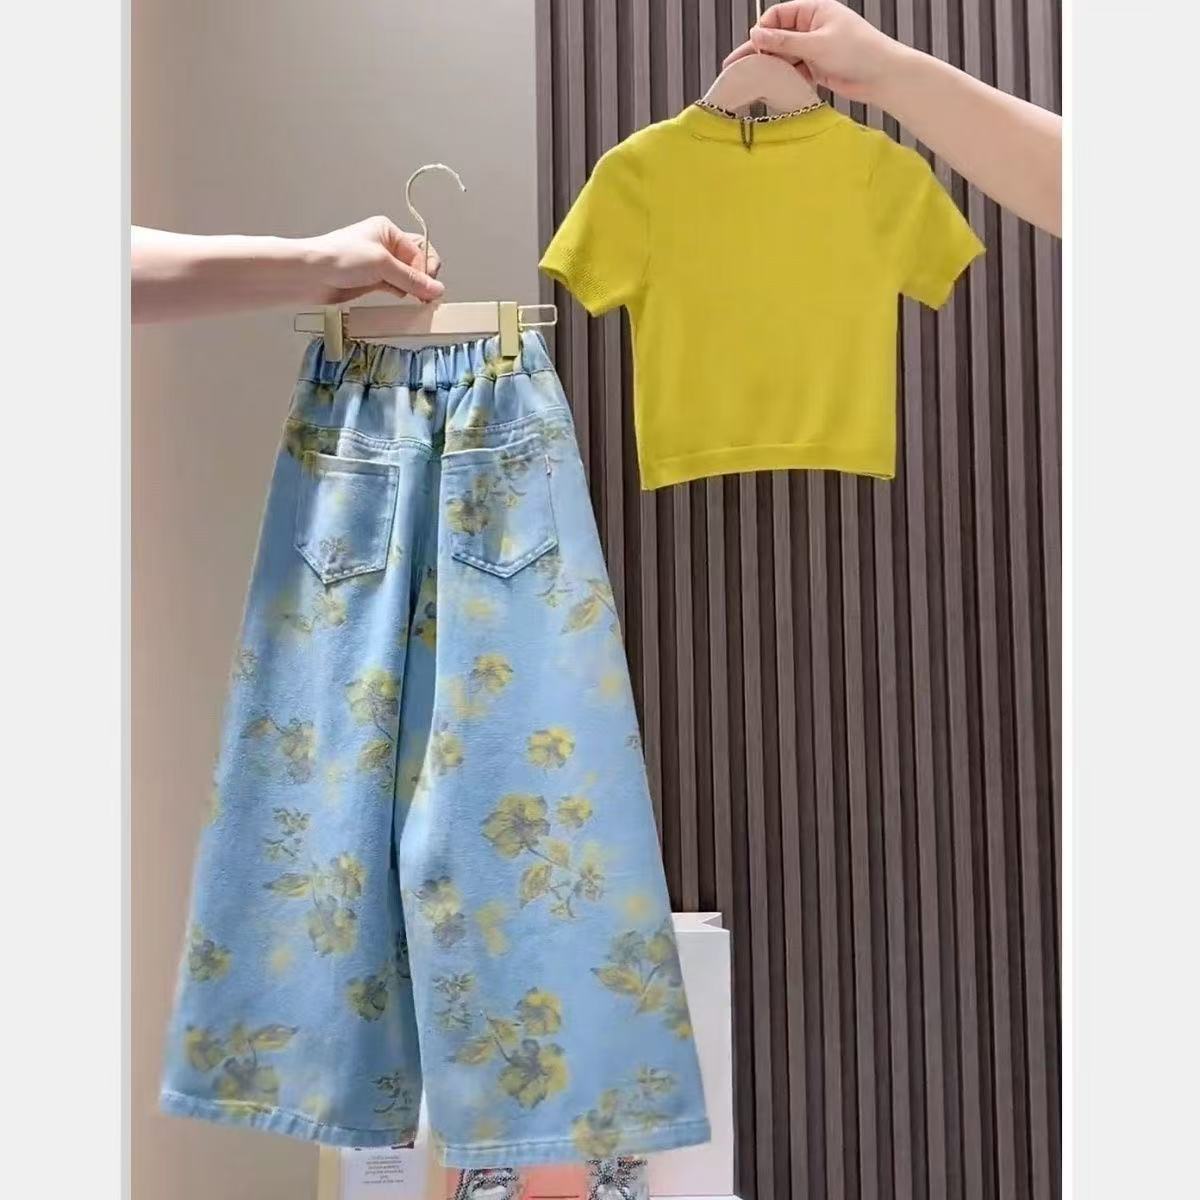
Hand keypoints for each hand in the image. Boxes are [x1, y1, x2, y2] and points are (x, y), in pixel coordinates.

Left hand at [299, 215, 444, 304]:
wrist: (310, 274)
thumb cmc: (337, 257)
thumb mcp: (382, 264)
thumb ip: (411, 279)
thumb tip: (435, 288)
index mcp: (388, 231)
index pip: (421, 251)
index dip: (426, 270)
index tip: (428, 287)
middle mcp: (385, 246)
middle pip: (416, 264)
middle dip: (421, 280)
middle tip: (424, 295)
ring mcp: (378, 265)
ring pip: (407, 278)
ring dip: (412, 289)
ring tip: (414, 300)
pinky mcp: (372, 282)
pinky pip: (395, 288)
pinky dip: (401, 295)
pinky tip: (401, 300)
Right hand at [723, 0, 906, 105]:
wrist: (884, 76)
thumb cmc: (859, 51)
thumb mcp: (817, 44)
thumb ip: (784, 42)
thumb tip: (756, 35)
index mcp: (814, 11)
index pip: (778, 15)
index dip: (763, 30)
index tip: (754, 46)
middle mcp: (812, 28)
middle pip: (777, 38)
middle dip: (758, 52)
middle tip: (734, 66)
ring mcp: (814, 49)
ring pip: (784, 57)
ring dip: (769, 69)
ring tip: (748, 82)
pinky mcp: (817, 69)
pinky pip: (793, 73)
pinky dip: (783, 80)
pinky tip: (771, 89)